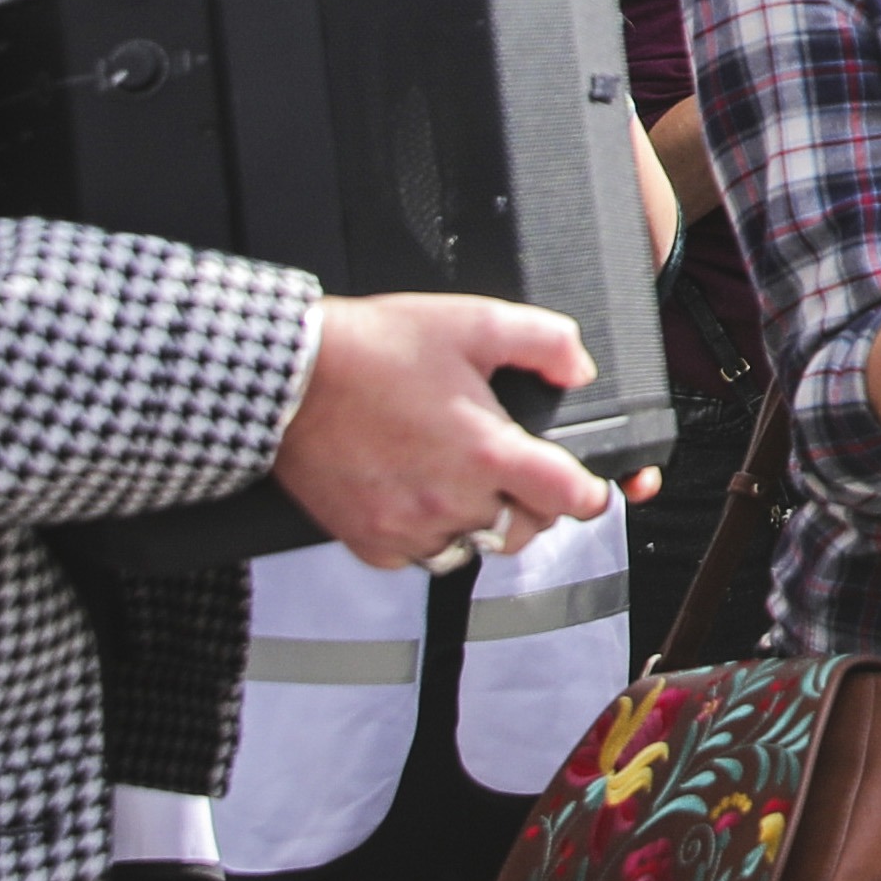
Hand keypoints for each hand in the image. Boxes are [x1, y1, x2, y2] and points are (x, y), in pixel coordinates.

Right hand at [275, 292, 621, 570]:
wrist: (290, 378)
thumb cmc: (374, 349)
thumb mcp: (473, 322)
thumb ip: (544, 341)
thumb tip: (580, 369)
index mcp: (487, 452)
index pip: (568, 498)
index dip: (590, 494)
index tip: (590, 489)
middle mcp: (451, 501)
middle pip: (525, 531)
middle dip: (535, 506)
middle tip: (522, 477)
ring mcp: (407, 529)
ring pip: (474, 549)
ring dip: (484, 524)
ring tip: (472, 487)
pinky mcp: (369, 543)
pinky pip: (420, 557)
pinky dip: (431, 537)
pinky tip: (424, 498)